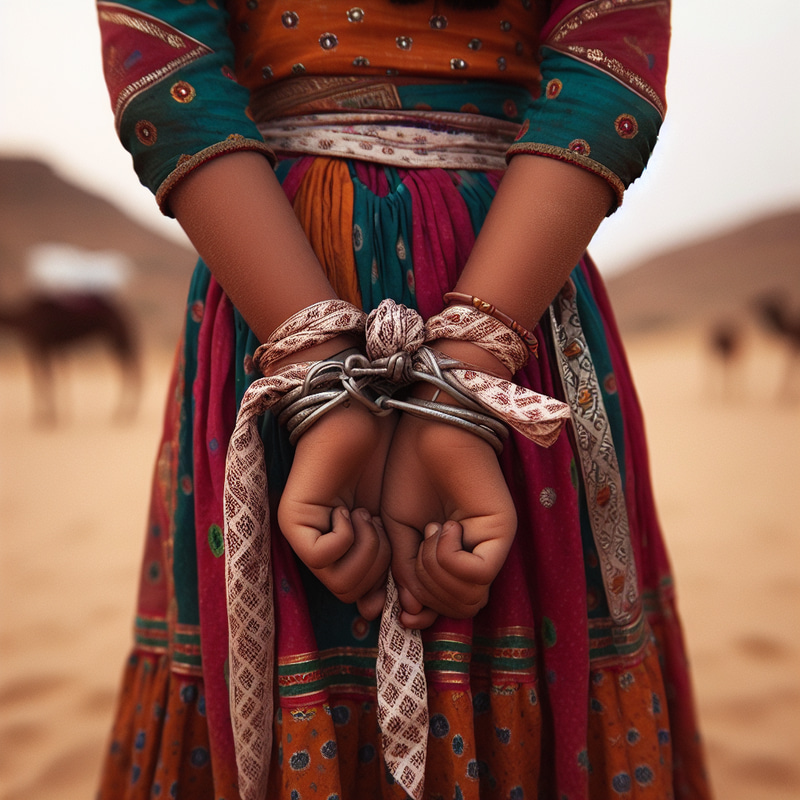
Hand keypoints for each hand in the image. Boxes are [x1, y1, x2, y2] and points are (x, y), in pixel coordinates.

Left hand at [278, 402, 395, 619]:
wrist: (362, 424)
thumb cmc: (380, 468)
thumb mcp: (393, 526)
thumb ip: (390, 567)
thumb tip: (386, 612)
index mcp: (339, 552)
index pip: (358, 596)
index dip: (383, 588)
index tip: (400, 562)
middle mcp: (316, 549)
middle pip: (350, 594)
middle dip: (378, 565)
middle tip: (379, 525)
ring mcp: (301, 537)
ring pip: (338, 582)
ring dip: (366, 549)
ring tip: (366, 515)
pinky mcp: (292, 522)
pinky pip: (324, 555)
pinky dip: (347, 536)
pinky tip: (349, 508)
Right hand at [381, 409, 516, 628]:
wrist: (426, 434)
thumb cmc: (408, 473)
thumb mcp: (396, 531)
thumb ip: (405, 573)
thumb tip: (410, 613)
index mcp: (452, 556)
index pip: (448, 606)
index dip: (423, 614)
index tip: (401, 609)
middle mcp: (476, 554)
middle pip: (458, 608)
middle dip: (426, 590)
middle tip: (416, 547)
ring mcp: (490, 544)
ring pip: (468, 597)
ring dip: (434, 572)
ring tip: (430, 530)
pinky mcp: (501, 532)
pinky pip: (476, 573)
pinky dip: (449, 558)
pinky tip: (444, 526)